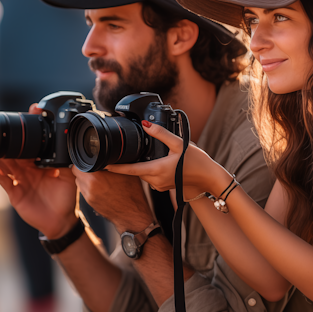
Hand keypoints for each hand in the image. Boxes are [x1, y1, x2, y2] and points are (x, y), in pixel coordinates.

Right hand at [0, 103, 77, 238]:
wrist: (61, 221)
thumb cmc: (66, 199)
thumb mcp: (69, 176)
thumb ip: (65, 160)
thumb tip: (69, 143)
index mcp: (40, 164)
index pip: (32, 146)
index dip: (29, 133)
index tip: (30, 115)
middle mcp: (28, 170)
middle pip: (16, 152)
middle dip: (10, 140)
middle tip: (3, 125)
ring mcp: (19, 180)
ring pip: (6, 163)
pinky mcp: (14, 192)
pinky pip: (2, 180)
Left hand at [72, 168, 153, 232]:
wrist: (132, 215)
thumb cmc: (132, 195)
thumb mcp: (126, 172)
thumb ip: (114, 163)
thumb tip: (108, 155)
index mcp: (96, 178)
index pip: (79, 165)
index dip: (85, 161)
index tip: (91, 161)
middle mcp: (89, 187)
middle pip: (77, 173)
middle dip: (84, 169)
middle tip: (95, 168)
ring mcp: (88, 196)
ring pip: (79, 181)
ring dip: (86, 178)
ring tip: (99, 178)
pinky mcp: (90, 203)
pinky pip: (84, 190)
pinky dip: (89, 186)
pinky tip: (101, 187)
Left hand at [105, 121, 226, 198]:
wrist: (209, 177)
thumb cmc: (197, 162)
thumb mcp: (179, 144)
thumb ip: (161, 134)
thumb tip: (145, 124)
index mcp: (157, 169)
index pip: (131, 170)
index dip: (115, 168)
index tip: (103, 165)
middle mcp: (157, 180)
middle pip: (136, 171)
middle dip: (129, 164)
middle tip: (122, 154)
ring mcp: (161, 185)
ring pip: (143, 175)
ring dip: (140, 167)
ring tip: (139, 156)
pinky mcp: (165, 187)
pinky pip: (151, 178)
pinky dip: (149, 170)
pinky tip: (156, 162)